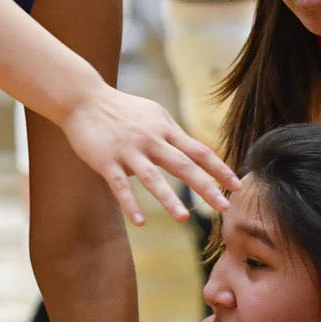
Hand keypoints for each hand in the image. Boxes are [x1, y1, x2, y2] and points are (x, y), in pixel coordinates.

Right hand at [59, 86, 238, 224]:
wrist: (83, 99)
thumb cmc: (121, 109)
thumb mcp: (153, 115)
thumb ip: (172, 135)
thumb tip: (194, 153)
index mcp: (165, 129)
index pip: (199, 151)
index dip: (220, 169)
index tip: (237, 186)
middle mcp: (151, 139)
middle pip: (184, 165)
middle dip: (206, 187)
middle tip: (224, 208)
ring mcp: (129, 150)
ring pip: (153, 178)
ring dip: (169, 199)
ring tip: (185, 218)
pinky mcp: (106, 160)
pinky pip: (121, 186)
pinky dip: (131, 204)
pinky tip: (140, 222)